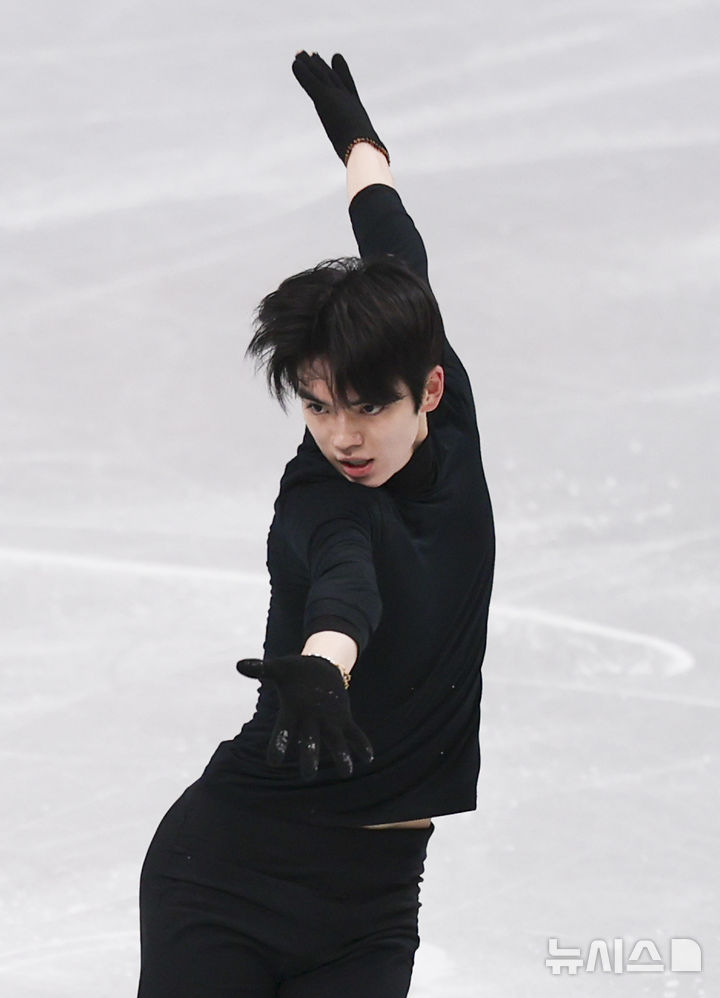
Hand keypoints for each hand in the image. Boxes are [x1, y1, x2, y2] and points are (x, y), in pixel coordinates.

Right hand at [236, 653, 373, 779]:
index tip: (273, 761)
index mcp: (292, 712)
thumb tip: (239, 665)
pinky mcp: (344, 719)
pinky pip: (354, 734)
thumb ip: (262, 669)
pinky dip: (361, 744)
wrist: (317, 670)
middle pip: (309, 742)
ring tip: (347, 772)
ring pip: (334, 742)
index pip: (283, 732)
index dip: (279, 745)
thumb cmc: (294, 672)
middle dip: (309, 757)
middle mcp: (310, 722)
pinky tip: (368, 757)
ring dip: (341, 756)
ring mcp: (328, 722)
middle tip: (308, 775)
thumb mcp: (279, 668)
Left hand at [292, 50, 388, 164]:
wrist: (365, 150)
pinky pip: (311, 83)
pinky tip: (294, 63)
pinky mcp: (326, 99)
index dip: (342, 73)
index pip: (348, 87)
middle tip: (313, 55)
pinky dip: (302, 73)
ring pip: (321, 77)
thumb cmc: (369, 156)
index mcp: (357, 110)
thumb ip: (369, 154)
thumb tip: (382, 164)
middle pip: (332, 78)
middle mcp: (347, 100)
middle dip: (322, 67)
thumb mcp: (369, 153)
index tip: (337, 59)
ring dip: (309, 65)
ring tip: (299, 54)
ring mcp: (337, 98)